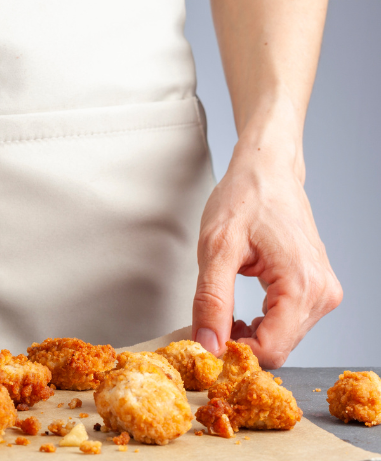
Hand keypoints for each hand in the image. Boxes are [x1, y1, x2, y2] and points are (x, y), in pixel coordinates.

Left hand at [191, 129, 341, 368]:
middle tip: (207, 328)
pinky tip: (239, 315)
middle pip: (279, 349)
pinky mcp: (317, 290)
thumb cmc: (245, 199)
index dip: (234, 355)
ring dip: (249, 337)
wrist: (267, 172)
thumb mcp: (216, 249)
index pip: (272, 350)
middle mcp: (322, 293)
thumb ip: (212, 300)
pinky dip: (260, 327)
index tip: (204, 344)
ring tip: (223, 315)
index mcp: (303, 285)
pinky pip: (287, 325)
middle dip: (240, 347)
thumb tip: (208, 344)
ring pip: (282, 340)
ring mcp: (323, 292)